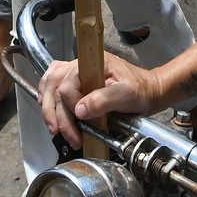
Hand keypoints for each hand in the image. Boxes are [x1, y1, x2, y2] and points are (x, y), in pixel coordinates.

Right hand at [38, 53, 160, 148]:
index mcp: (92, 62)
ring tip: (54, 128)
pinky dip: (47, 96)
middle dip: (55, 113)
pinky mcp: (77, 78)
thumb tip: (79, 110)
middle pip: (55, 86)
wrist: (149, 91)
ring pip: (50, 84)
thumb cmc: (141, 91)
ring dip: (48, 107)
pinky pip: (52, 82)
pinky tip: (48, 109)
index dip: (70, 106)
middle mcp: (82, 63)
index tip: (82, 123)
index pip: (67, 84)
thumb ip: (104, 100)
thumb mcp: (127, 95)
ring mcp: (77, 69)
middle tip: (62, 134)